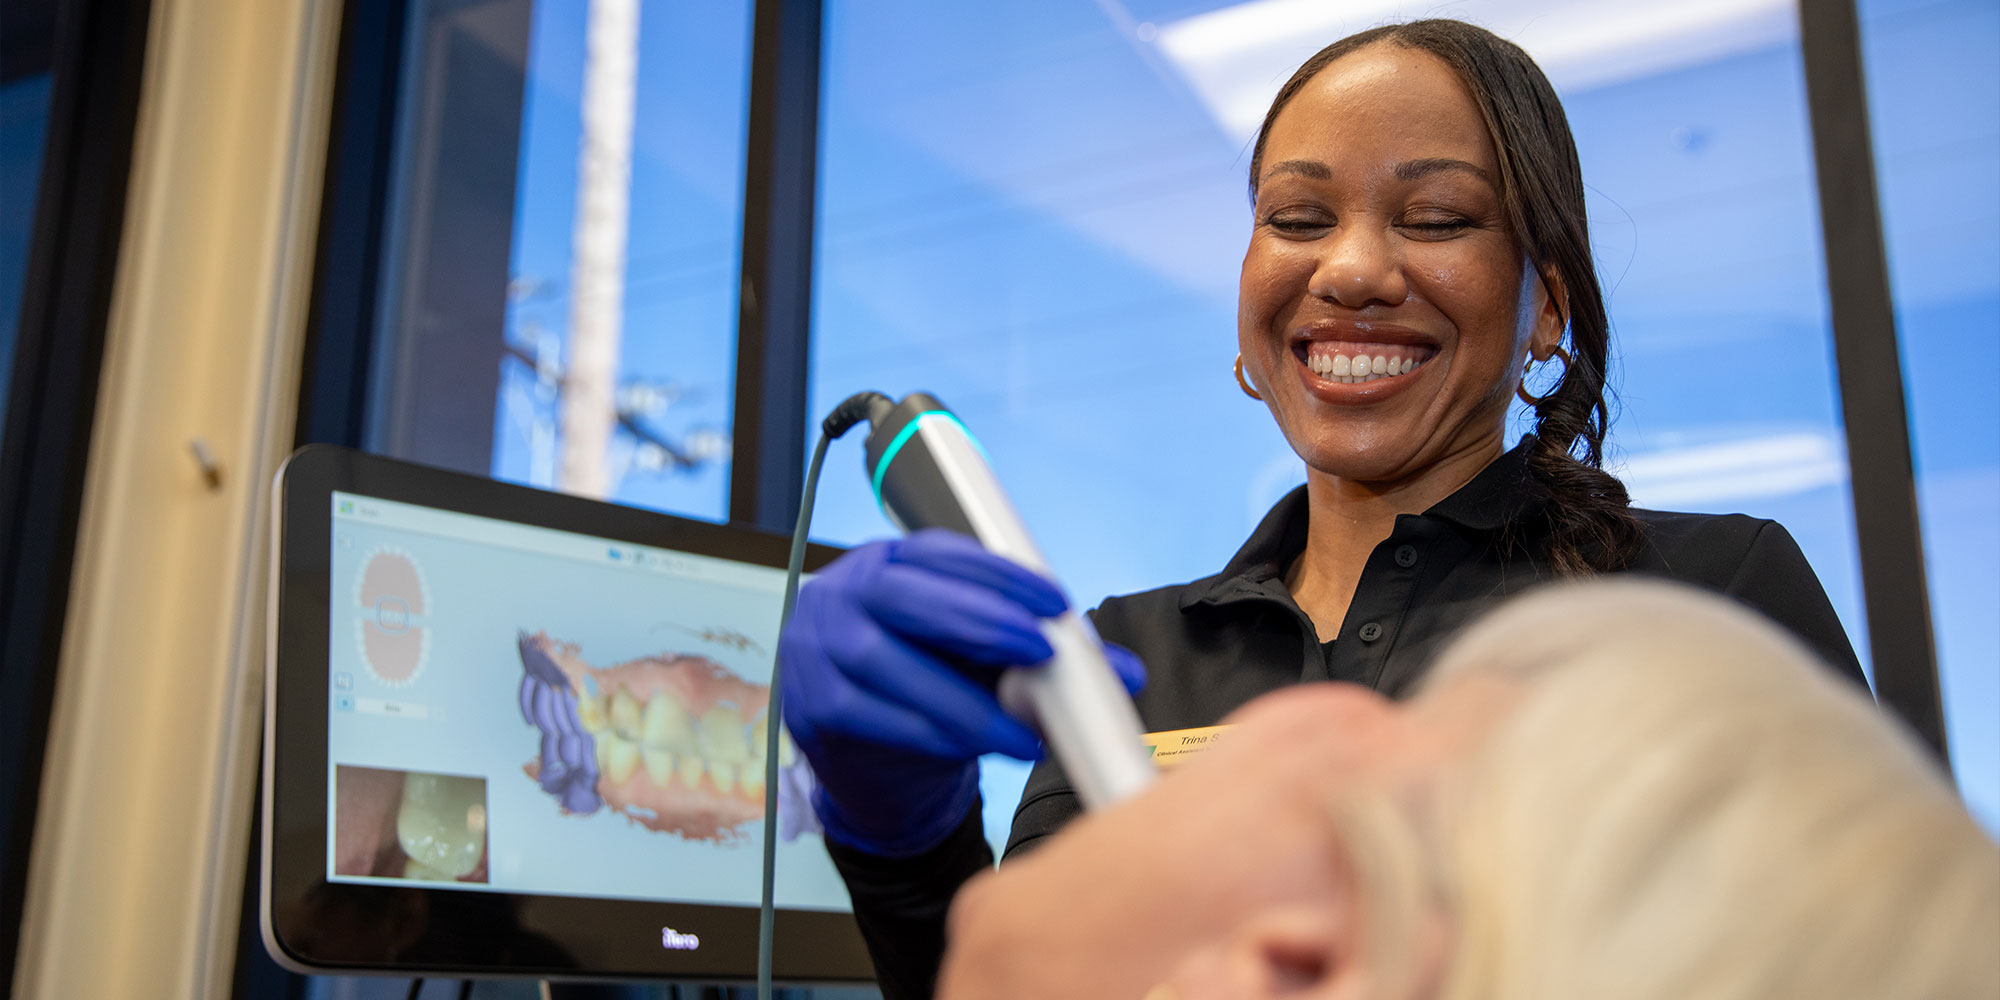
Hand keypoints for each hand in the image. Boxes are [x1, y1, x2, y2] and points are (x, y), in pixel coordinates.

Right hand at [778, 529, 1143, 855]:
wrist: (872, 766)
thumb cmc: (932, 692)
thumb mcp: (982, 664)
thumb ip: (1040, 658)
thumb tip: (1125, 674)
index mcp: (890, 562)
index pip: (943, 553)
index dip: (1001, 575)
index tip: (1056, 603)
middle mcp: (844, 592)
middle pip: (908, 596)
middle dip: (981, 621)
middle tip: (1042, 652)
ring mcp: (816, 646)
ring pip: (890, 663)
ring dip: (963, 700)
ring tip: (1022, 732)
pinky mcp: (811, 704)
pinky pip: (873, 715)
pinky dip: (929, 732)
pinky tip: (970, 748)